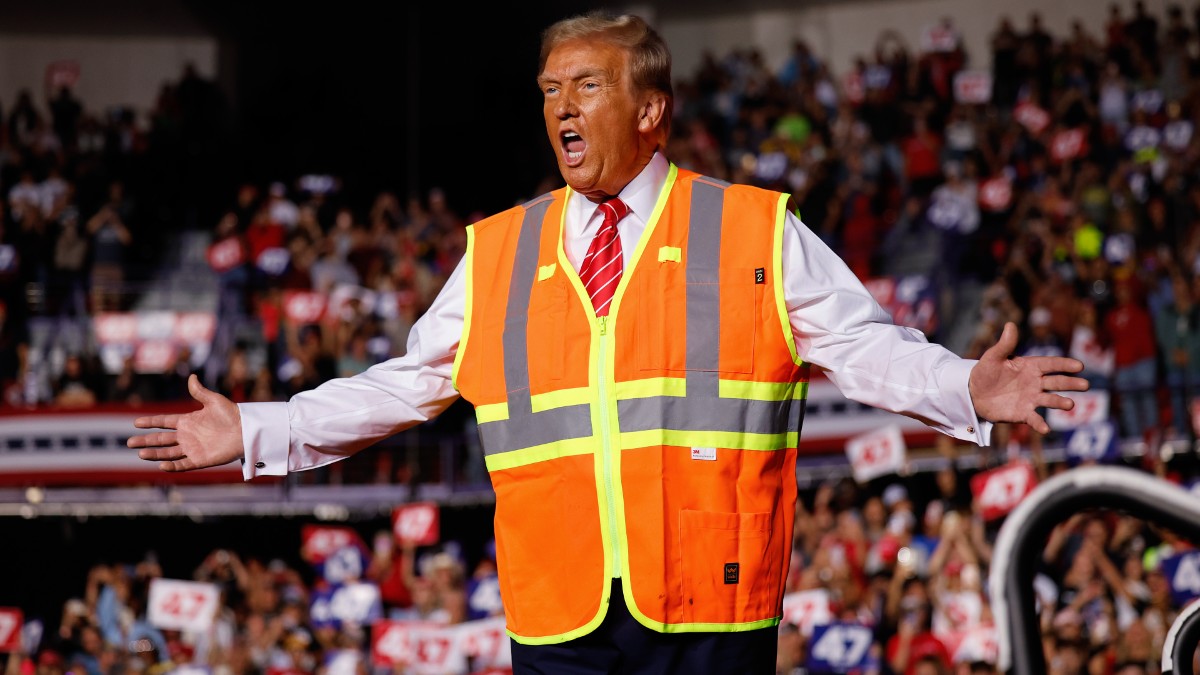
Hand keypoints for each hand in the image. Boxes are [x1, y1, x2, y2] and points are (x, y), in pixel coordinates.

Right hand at [127, 374, 244, 470]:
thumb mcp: (214, 400)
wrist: (247, 431)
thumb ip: (200, 391)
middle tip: (129, 442)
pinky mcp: (200, 460)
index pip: (164, 422)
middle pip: (161, 439)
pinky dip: (172, 466)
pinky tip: (161, 465)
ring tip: (140, 453)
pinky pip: (183, 465)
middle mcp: (187, 436)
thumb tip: (192, 376)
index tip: (136, 423)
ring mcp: (192, 448)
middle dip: (146, 441)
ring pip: (168, 453)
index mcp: (188, 421)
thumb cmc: (232, 414)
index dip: (151, 422)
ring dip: (155, 454)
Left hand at [968, 322, 1088, 433]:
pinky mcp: (1023, 413)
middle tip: (1085, 385)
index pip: (1050, 364)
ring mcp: (1031, 398)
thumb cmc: (985, 372)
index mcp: (1030, 366)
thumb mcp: (992, 357)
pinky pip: (1034, 419)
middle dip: (1071, 383)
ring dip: (1060, 402)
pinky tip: (1046, 429)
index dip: (1064, 365)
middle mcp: (1035, 382)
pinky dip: (1040, 424)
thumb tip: (1010, 324)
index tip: (1079, 366)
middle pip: (1056, 382)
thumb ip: (1004, 344)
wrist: (973, 394)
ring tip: (1070, 405)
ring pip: (1049, 400)